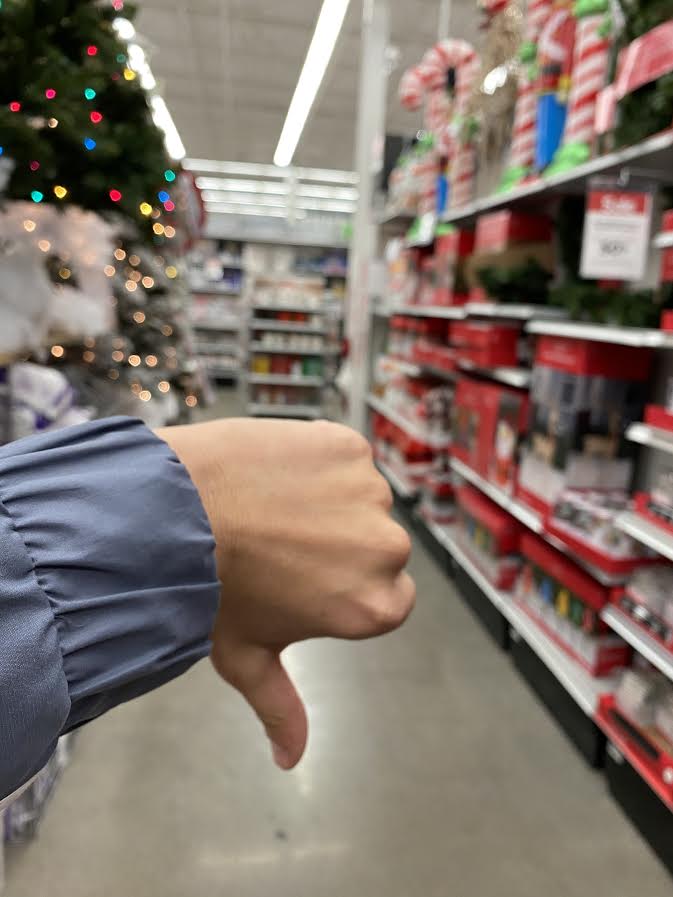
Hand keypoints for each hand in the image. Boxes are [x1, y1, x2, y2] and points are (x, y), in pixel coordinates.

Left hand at [159, 418, 414, 769]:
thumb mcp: (247, 658)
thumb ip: (280, 710)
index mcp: (376, 607)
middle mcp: (387, 549)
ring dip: (328, 501)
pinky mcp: (349, 446)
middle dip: (340, 546)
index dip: (342, 589)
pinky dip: (318, 461)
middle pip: (376, 548)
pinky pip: (343, 457)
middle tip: (280, 542)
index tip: (303, 580)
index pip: (387, 599)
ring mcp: (370, 492)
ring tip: (272, 507)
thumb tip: (290, 760)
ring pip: (359, 500)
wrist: (173, 511)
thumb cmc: (210, 589)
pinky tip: (274, 474)